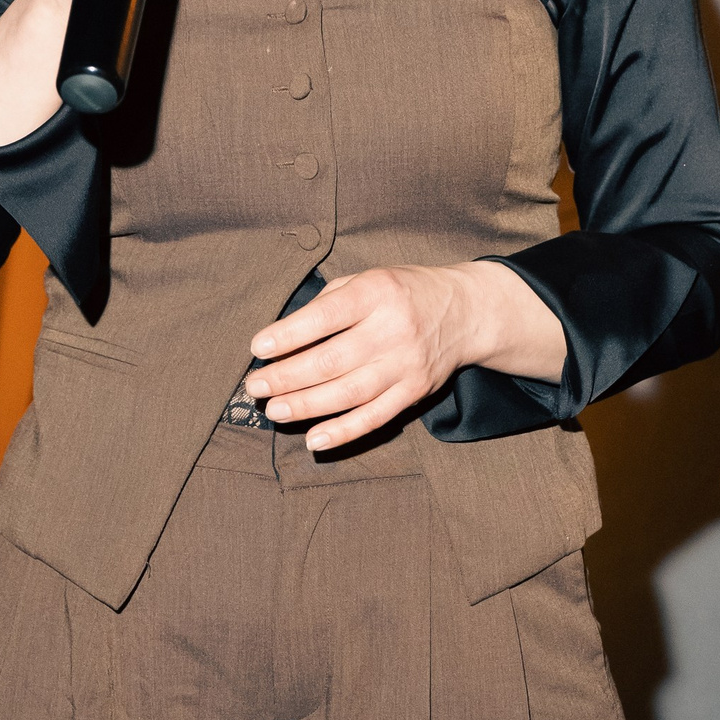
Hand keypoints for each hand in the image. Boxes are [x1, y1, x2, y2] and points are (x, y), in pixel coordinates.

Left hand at [244, 260, 566, 450]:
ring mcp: (406, 364)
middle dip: (287, 377)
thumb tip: (282, 338)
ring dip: (306, 406)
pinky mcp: (415, 392)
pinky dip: (343, 431)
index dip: (288, 335)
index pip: (326, 317)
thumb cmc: (403, 293)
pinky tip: (313, 439)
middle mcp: (393, 329)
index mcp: (377, 293)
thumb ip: (328, 303)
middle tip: (254, 387)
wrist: (466, 311)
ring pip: (349, 393)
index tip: (257, 348)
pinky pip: (375, 417)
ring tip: (274, 411)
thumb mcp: (368, 279)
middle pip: (332, 360)